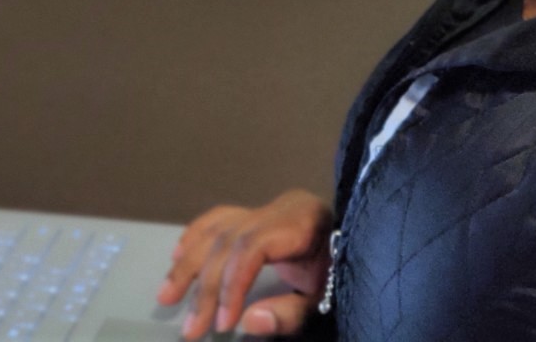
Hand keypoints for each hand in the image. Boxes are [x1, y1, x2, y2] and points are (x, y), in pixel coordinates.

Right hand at [157, 189, 332, 338]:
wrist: (369, 250)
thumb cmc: (348, 274)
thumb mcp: (327, 299)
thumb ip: (292, 313)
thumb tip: (248, 321)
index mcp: (301, 221)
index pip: (251, 247)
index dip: (231, 284)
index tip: (223, 322)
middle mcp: (280, 207)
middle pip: (229, 241)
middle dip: (206, 287)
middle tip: (191, 328)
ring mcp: (269, 208)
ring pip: (218, 229)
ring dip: (189, 264)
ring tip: (166, 296)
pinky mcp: (261, 214)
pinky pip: (222, 218)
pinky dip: (196, 234)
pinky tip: (177, 253)